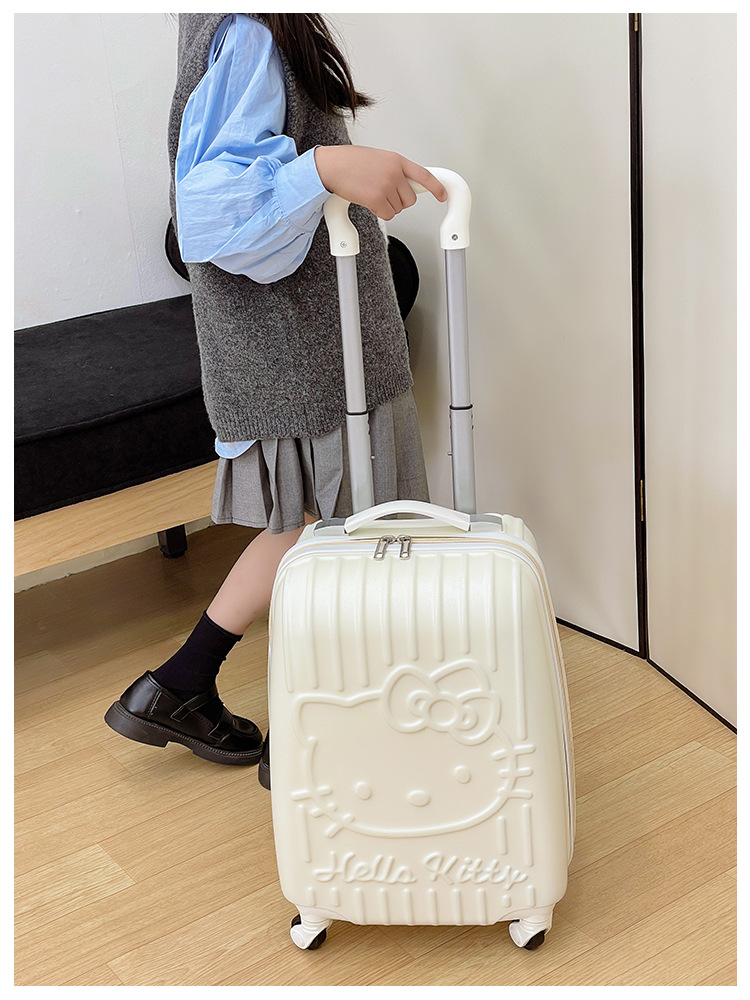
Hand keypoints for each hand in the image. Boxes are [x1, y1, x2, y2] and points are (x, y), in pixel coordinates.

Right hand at [314, 145, 446, 220]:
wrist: (332, 165)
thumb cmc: (350, 162)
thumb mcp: (378, 159)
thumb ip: (394, 169)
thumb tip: (405, 184)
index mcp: (397, 160)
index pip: (423, 175)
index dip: (436, 187)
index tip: (443, 195)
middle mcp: (395, 172)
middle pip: (410, 199)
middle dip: (398, 201)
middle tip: (383, 194)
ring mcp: (387, 186)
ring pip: (398, 209)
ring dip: (386, 206)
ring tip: (370, 192)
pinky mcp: (377, 199)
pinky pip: (387, 215)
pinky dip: (378, 212)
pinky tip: (367, 200)